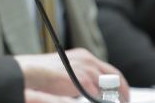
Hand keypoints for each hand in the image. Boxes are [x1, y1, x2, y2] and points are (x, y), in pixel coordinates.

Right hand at [15, 48, 129, 101]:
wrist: (30, 72)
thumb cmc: (44, 75)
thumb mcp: (68, 72)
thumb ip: (82, 78)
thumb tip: (93, 90)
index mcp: (85, 56)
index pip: (110, 71)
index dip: (119, 85)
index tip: (123, 96)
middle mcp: (88, 60)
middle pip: (115, 78)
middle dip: (123, 93)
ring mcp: (86, 69)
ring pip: (110, 86)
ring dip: (115, 99)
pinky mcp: (82, 80)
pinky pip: (99, 95)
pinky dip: (101, 101)